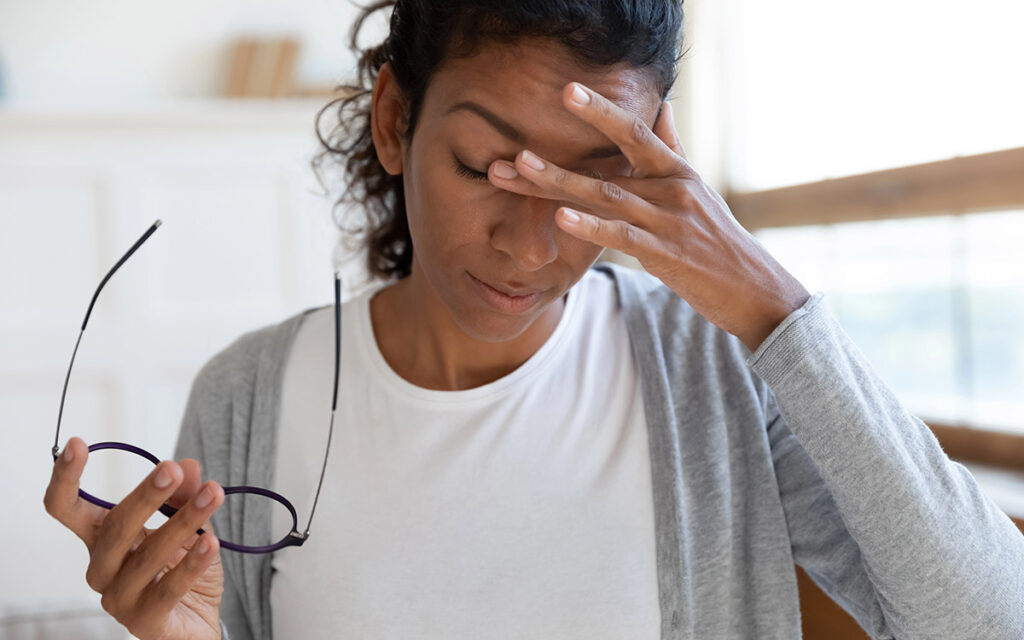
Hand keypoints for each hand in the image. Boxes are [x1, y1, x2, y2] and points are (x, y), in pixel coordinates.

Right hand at [44, 436, 224, 639]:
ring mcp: (118, 598)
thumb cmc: (180, 570)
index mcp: (102, 539)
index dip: (66, 478)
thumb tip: (188, 465)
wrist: (194, 625)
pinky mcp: (144, 621)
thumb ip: (183, 497)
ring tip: (214, 494)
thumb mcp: (186, 526)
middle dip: (145, 496)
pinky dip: (192, 564)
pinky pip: (168, 589)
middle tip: (171, 469)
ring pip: (147, 555)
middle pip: (114, 528)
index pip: (68, 509)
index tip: (78, 444)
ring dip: (184, 521)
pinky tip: (211, 542)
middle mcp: (102, 568)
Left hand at [487, 82, 810, 352]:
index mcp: (675, 171)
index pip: (634, 132)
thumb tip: (663, 106)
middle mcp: (670, 189)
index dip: (600, 112)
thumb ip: (673, 149)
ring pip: (606, 197)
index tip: (568, 92)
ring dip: (560, 184)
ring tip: (521, 169)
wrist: (754, 288)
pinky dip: (592, 226)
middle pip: (607, 167)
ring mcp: (668, 221)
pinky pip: (622, 237)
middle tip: (518, 143)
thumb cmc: (718, 239)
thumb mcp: (698, 189)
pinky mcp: (666, 255)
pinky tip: (562, 218)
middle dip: (560, 155)